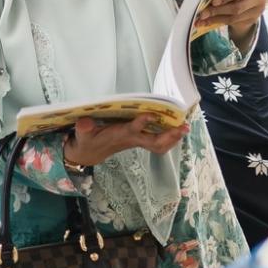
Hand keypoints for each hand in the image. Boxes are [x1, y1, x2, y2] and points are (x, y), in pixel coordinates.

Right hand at [64, 116, 189, 167]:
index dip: (141, 123)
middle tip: (183, 127)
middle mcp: (132, 139)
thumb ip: (83, 128)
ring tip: (185, 128)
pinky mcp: (140, 140)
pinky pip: (159, 143)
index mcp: (119, 135)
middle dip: (169, 136)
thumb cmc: (88, 140)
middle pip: (154, 142)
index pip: (132, 130)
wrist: (91, 153)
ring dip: (173, 138)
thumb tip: (84, 121)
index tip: (150, 114)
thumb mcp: (82, 134)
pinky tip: (178, 129)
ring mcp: (138, 141)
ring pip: (159, 145)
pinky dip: (170, 137)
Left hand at [197, 0, 265, 42]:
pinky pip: (233, 23)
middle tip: (203, 13)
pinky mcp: (251, 21)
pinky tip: (208, 22)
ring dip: (216, 18)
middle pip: (237, 7)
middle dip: (218, 10)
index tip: (213, 1)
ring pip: (234, 18)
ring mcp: (256, 11)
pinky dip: (218, 22)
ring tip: (202, 19)